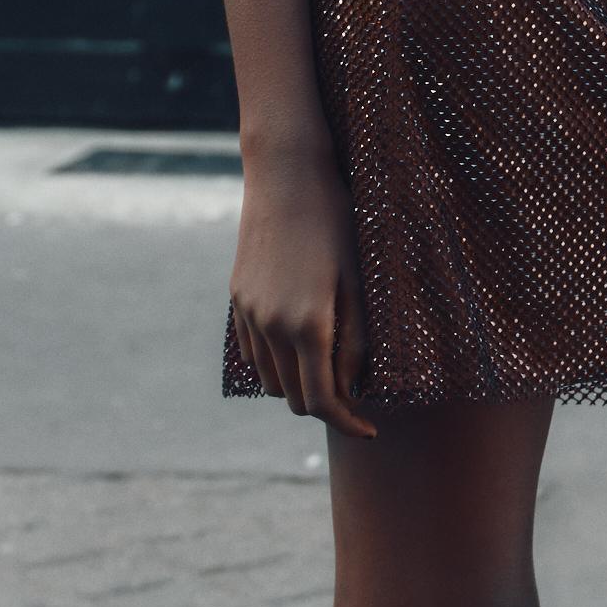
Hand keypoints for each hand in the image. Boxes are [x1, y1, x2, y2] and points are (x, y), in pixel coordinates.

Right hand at [228, 144, 377, 436]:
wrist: (286, 177)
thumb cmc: (336, 224)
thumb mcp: (357, 283)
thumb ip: (356, 341)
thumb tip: (353, 389)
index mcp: (308, 325)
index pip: (322, 401)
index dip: (347, 423)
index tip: (369, 429)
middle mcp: (271, 326)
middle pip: (293, 397)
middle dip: (325, 406)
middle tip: (356, 398)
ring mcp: (248, 314)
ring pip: (269, 380)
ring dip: (298, 386)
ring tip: (329, 369)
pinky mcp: (237, 300)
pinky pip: (252, 352)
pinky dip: (276, 363)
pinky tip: (300, 346)